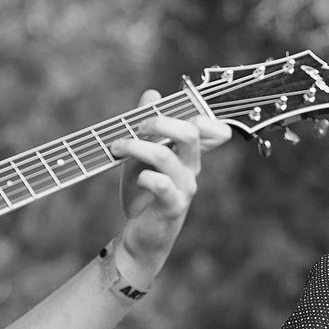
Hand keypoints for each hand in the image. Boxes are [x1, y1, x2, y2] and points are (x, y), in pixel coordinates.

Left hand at [107, 89, 232, 282]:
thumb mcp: (140, 155)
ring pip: (167, 155)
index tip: (169, 110)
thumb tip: (152, 93)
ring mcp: (184, 188)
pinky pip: (162, 185)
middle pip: (191, 132)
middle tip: (137, 125)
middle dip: (160, 121)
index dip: (201, 114)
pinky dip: (145, 177)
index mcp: (188, 153)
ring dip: (136, 146)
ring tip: (116, 148)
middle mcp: (191, 168)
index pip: (213, 129)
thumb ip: (146, 125)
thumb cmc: (142, 193)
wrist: (138, 236)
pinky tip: (136, 179)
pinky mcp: (173, 207)